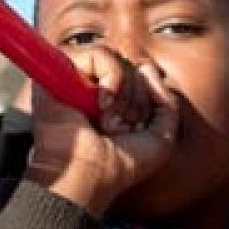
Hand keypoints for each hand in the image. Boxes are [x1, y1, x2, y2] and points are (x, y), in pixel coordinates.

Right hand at [26, 46, 177, 214]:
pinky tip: (101, 105)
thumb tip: (147, 68)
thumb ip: (166, 104)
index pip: (141, 76)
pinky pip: (98, 54)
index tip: (136, 128)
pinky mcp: (62, 73)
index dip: (147, 98)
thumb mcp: (161, 139)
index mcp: (114, 103)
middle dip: (138, 99)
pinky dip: (111, 77)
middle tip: (122, 127)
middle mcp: (94, 89)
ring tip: (109, 119)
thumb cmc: (121, 165)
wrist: (88, 174)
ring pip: (118, 59)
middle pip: (132, 67)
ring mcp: (78, 81)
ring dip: (125, 93)